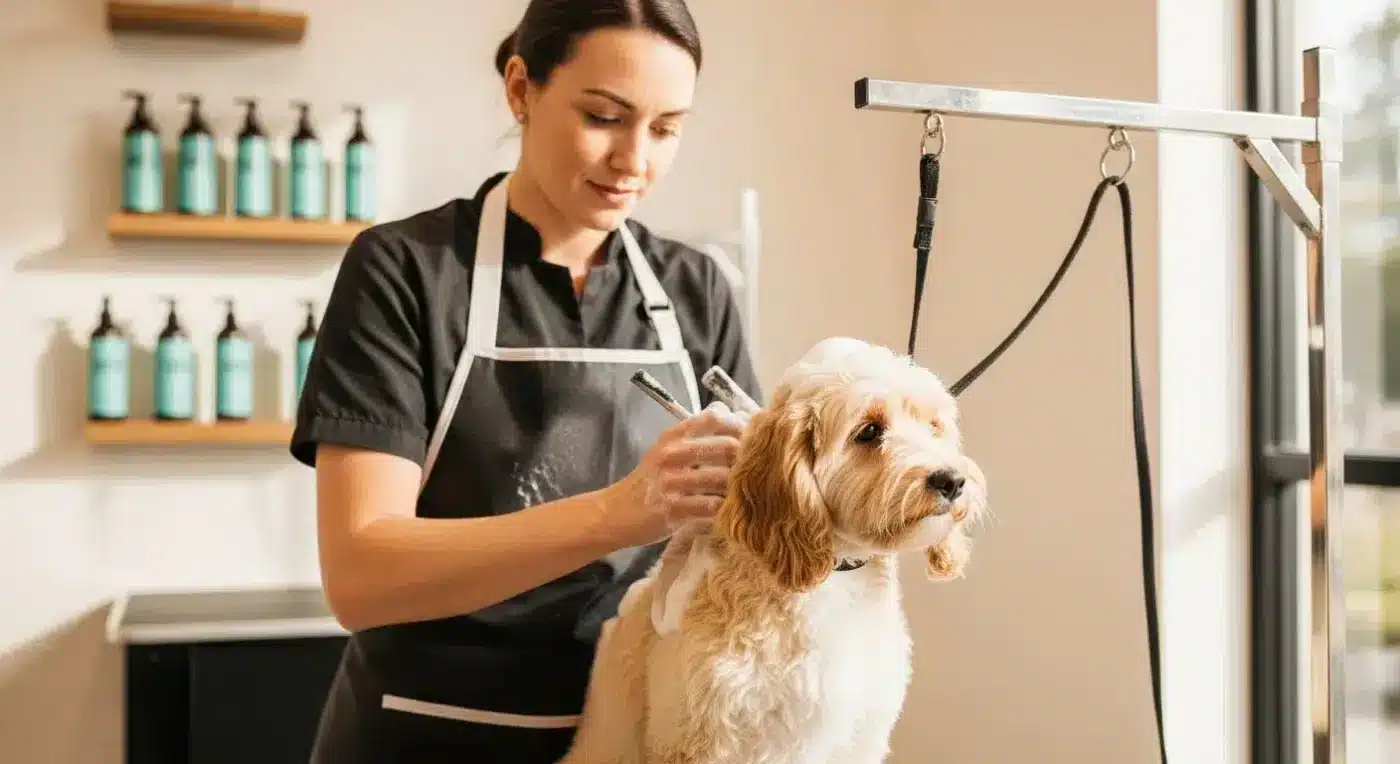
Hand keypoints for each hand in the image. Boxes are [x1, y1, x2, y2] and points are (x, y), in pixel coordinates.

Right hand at [598, 402, 746, 548]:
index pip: (715, 417)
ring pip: (721, 478)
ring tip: (751, 493)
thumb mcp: (666, 450)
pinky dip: (725, 510)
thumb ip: (695, 433)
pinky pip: (709, 507)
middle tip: (761, 471)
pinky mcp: (671, 508)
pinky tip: (732, 513)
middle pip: (726, 446)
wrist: (614, 513)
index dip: (741, 426)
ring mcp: (670, 481)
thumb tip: (727, 410)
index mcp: (673, 436)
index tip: (754, 440)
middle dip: (748, 459)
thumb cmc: (649, 482)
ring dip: (739, 487)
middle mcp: (671, 453)